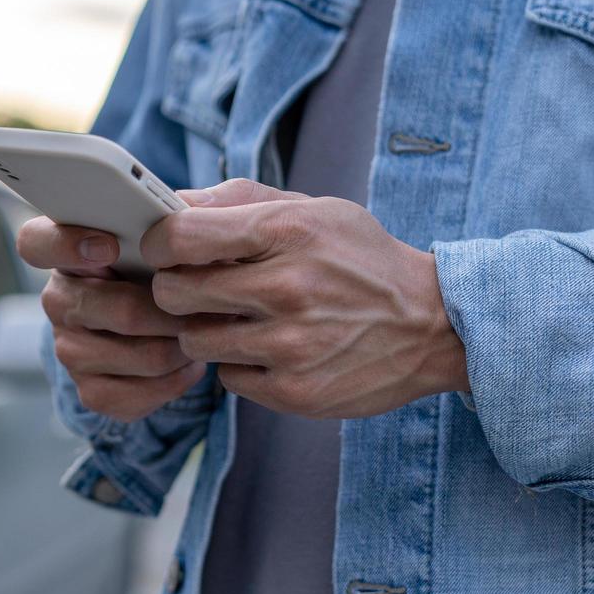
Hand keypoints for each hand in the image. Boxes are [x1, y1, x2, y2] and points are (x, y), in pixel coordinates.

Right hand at [17, 217, 205, 421]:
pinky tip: (187, 364)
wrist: (170, 324)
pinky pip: (132, 395)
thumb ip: (177, 212)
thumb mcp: (174, 232)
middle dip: (162, 308)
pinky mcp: (90, 390)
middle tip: (201, 302)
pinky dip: (172, 382)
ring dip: (176, 347)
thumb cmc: (168, 266)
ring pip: (129, 355)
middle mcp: (59, 300)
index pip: (36, 243)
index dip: (66, 245)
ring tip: (200, 332)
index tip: (110, 247)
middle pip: (102, 308)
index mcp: (68, 250)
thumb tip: (189, 212)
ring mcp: (70, 349)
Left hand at [141, 179, 468, 419]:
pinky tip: (270, 349)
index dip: (159, 243)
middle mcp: (286, 290)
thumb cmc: (361, 258)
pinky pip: (228, 377)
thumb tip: (171, 204)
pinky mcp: (295, 391)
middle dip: (175, 289)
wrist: (434, 325)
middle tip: (197, 287)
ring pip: (194, 341)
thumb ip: (238, 202)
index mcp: (287, 233)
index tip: (165, 248)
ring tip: (238, 318)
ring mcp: (290, 347)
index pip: (181, 237)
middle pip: (173, 294)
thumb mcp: (312, 209)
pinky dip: (239, 364)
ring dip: (206, 330)